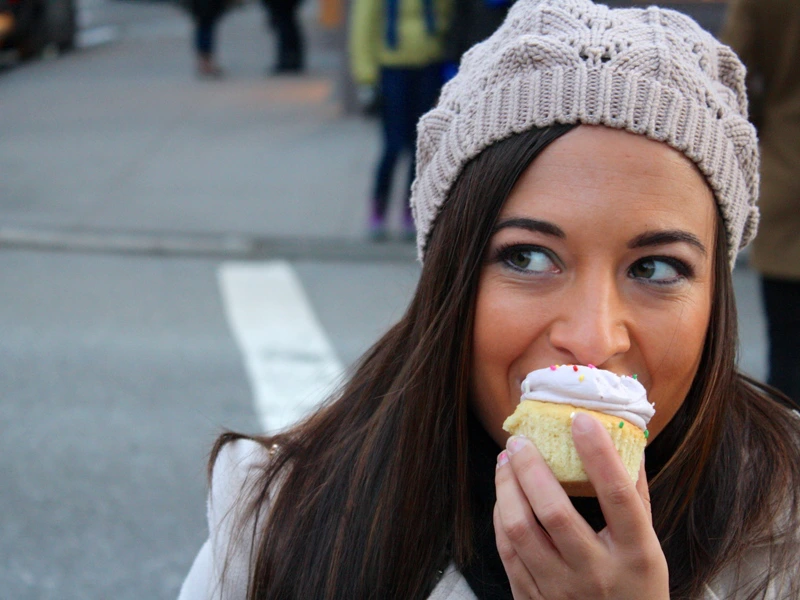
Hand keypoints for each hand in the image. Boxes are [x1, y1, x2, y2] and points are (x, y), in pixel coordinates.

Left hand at [494, 413, 668, 599]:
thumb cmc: (636, 588)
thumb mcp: (649, 548)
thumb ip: (635, 495)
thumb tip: (627, 438)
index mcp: (635, 555)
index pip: (617, 496)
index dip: (599, 454)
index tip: (580, 420)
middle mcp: (597, 574)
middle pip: (554, 513)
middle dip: (530, 469)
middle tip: (519, 440)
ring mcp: (562, 590)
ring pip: (520, 530)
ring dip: (507, 488)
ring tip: (505, 461)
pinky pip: (508, 551)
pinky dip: (502, 517)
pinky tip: (504, 496)